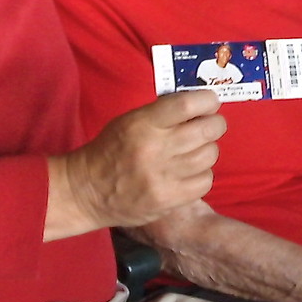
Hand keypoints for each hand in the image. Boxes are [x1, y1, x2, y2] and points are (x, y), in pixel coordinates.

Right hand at [57, 90, 224, 228]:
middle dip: (215, 124)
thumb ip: (162, 113)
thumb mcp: (129, 121)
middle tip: (211, 125)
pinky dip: (202, 175)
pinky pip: (205, 182)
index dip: (207, 101)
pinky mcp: (168, 200)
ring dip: (208, 150)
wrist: (86, 191)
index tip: (210, 102)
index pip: (188, 104)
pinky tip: (190, 172)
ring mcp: (162, 177)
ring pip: (210, 155)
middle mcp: (155, 148)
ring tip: (196, 150)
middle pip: (207, 129)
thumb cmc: (110, 150)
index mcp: (143, 123)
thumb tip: (200, 106)